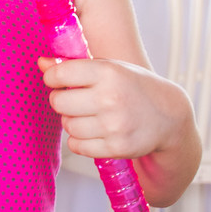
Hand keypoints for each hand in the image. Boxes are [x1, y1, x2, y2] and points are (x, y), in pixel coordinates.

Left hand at [38, 56, 178, 160]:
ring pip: (67, 125)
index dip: (52, 77)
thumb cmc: (133, 87)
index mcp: (108, 72)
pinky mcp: (116, 148)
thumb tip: (41, 63)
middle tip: (73, 98)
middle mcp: (110, 98)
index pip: (60, 74)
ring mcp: (113, 125)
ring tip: (87, 114)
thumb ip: (73, 65)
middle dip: (60, 100)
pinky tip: (93, 130)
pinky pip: (77, 145)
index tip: (57, 79)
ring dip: (71, 120)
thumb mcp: (109, 68)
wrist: (169, 116)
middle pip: (59, 102)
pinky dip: (79, 139)